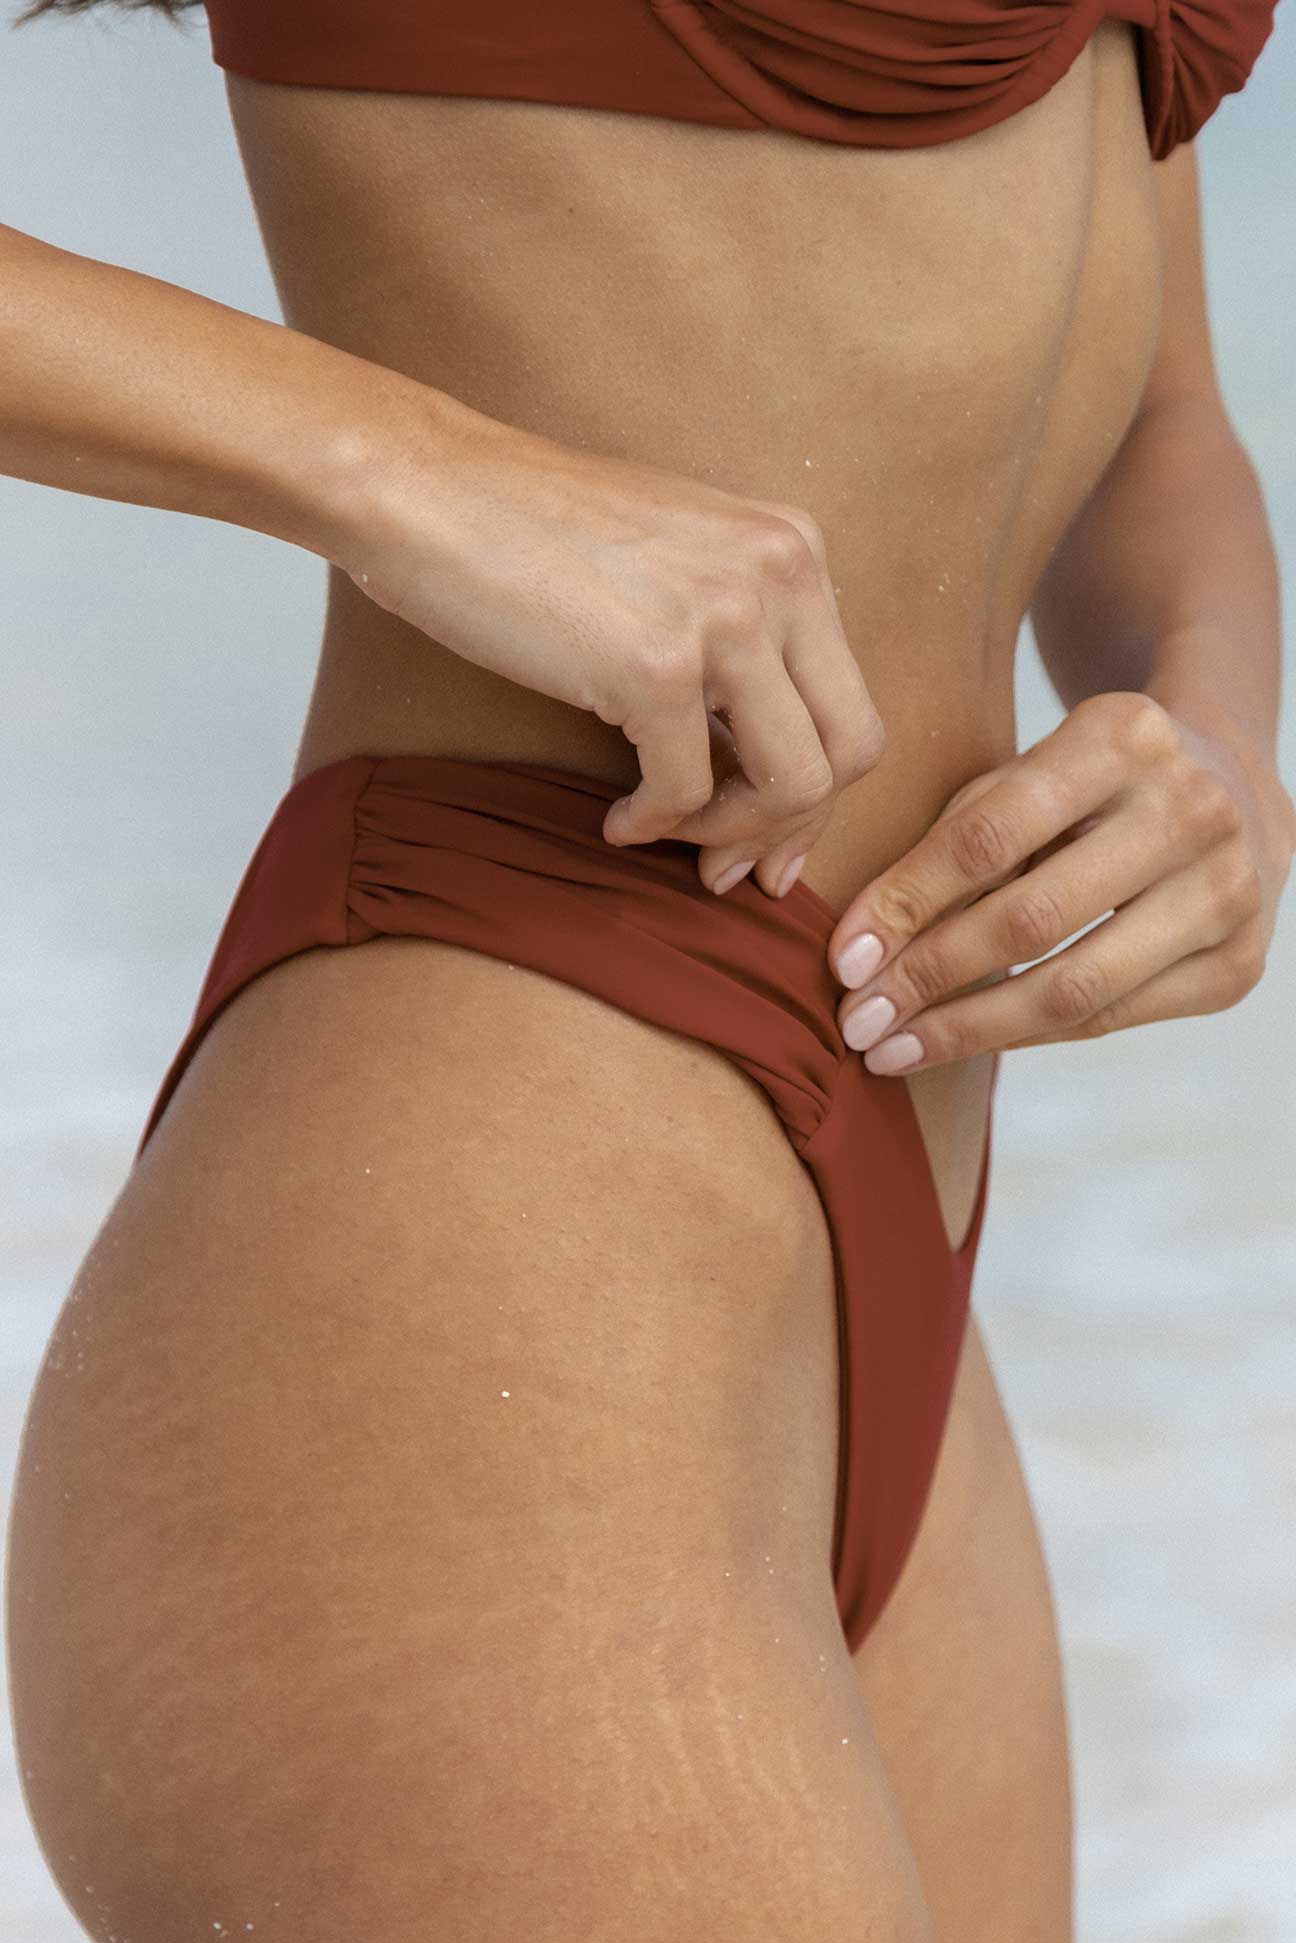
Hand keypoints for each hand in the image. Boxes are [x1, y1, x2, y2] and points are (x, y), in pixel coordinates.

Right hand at [342, 413, 883, 896]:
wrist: (428, 490)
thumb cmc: (531, 535)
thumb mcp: (676, 563)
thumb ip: (737, 636)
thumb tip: (764, 758)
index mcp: (794, 549)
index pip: (853, 702)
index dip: (820, 792)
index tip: (767, 840)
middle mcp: (780, 574)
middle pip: (850, 750)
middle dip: (794, 828)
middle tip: (730, 868)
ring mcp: (725, 618)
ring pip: (793, 783)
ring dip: (730, 834)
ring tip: (667, 832)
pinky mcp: (656, 665)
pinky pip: (686, 792)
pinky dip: (653, 824)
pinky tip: (616, 820)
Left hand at [826, 689, 1295, 1073]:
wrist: (1230, 790)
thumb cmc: (1089, 784)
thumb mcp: (1024, 774)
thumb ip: (952, 842)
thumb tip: (864, 953)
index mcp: (1124, 736)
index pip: (990, 836)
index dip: (907, 903)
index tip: (842, 960)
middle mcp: (1191, 811)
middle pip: (1032, 921)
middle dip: (928, 979)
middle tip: (857, 1022)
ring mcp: (1228, 894)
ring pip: (1074, 990)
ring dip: (968, 1029)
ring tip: (893, 1050)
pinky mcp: (1239, 968)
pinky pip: (1110, 1021)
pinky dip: (1027, 1036)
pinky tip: (967, 1040)